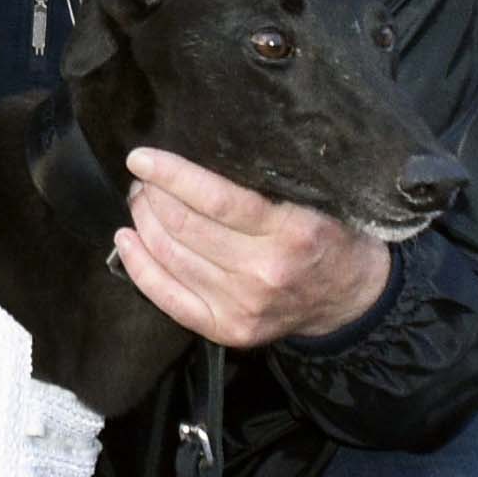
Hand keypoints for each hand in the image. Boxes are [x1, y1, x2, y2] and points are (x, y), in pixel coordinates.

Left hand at [111, 144, 392, 349]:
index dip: (171, 176)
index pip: (216, 199)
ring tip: (139, 202)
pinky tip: (126, 241)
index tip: (142, 157)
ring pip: (171, 257)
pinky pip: (168, 298)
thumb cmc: (329, 236)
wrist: (350, 300)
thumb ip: (270, 179)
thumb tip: (206, 147)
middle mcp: (263, 272)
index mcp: (290, 232)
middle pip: (185, 227)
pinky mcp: (227, 329)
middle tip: (142, 179)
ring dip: (144, 224)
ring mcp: (242, 306)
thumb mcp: (316, 197)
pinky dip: (140, 267)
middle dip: (152, 196)